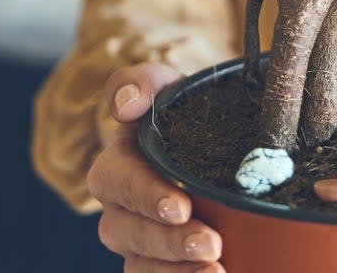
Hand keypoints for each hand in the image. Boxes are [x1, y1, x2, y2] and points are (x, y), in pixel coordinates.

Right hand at [87, 63, 225, 272]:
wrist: (221, 140)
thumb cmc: (189, 113)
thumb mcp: (170, 87)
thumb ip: (144, 82)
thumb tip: (125, 105)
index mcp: (120, 164)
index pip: (115, 181)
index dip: (144, 196)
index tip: (181, 206)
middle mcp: (123, 209)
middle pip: (128, 233)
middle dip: (167, 242)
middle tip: (211, 243)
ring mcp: (140, 242)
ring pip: (140, 268)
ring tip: (217, 270)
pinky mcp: (163, 265)